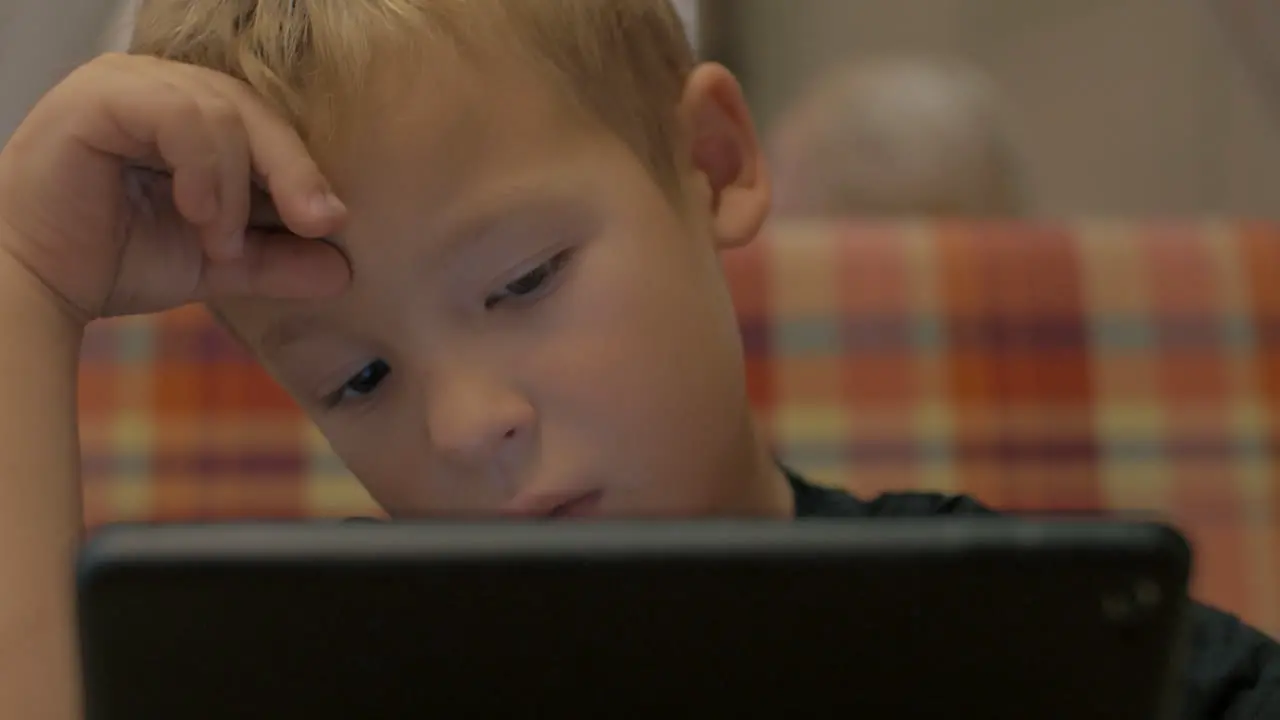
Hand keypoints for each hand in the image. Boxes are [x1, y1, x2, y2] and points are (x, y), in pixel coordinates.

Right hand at [0, 53, 350, 322]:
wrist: (39, 285)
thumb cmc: (117, 260)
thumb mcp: (218, 264)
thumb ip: (278, 262)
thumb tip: (345, 272)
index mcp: (194, 114)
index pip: (269, 126)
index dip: (306, 171)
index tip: (333, 226)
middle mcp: (163, 87)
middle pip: (256, 110)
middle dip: (294, 171)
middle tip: (315, 224)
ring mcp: (129, 83)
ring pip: (224, 110)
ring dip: (236, 184)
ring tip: (219, 240)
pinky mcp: (99, 95)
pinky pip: (179, 114)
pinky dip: (203, 167)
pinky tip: (195, 211)